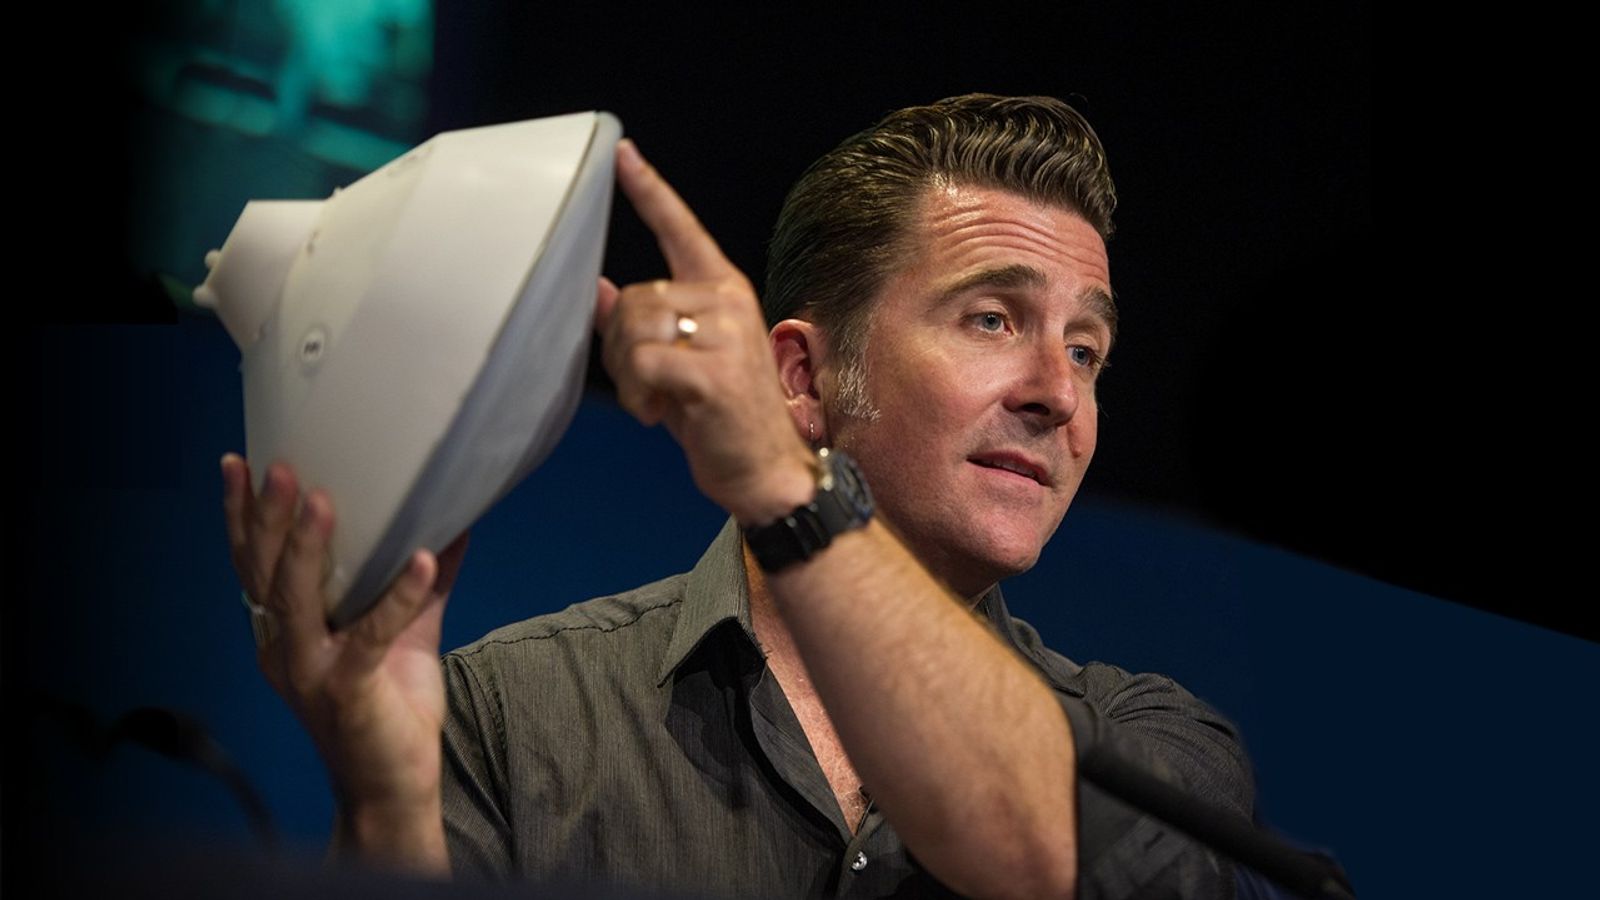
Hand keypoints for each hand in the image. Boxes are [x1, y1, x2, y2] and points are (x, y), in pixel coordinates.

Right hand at [221, 453, 466, 867]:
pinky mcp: (350, 691)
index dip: (243, 517)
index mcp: (285, 633)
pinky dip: (399, 596)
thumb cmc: (392, 710)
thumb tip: (453, 525)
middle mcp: (285, 649)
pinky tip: (424, 560)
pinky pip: (372, 635)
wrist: (392, 789)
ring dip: (307, 546)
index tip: (240, 463)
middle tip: (277, 466)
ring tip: (321, 498)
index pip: (253, 565)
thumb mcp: (407, 635)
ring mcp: (311, 672)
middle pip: (264, 573)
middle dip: (267, 517)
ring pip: (295, 599)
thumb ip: (423, 585)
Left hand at [596, 139, 814, 524]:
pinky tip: (657, 414)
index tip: (620, 153)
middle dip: (618, 343)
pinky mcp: (713, 371)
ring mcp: (725, 334)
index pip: (681, 228)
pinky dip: (637, 394)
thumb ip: (641, 324)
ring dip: (626, 371)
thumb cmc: (723, 419)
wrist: (769, 471)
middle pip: (635, 295)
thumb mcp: (678, 363)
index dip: (648, 190)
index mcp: (724, 291)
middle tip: (638, 382)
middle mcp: (728, 301)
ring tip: (650, 400)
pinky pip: (643, 363)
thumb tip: (596, 290)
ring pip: (634, 327)